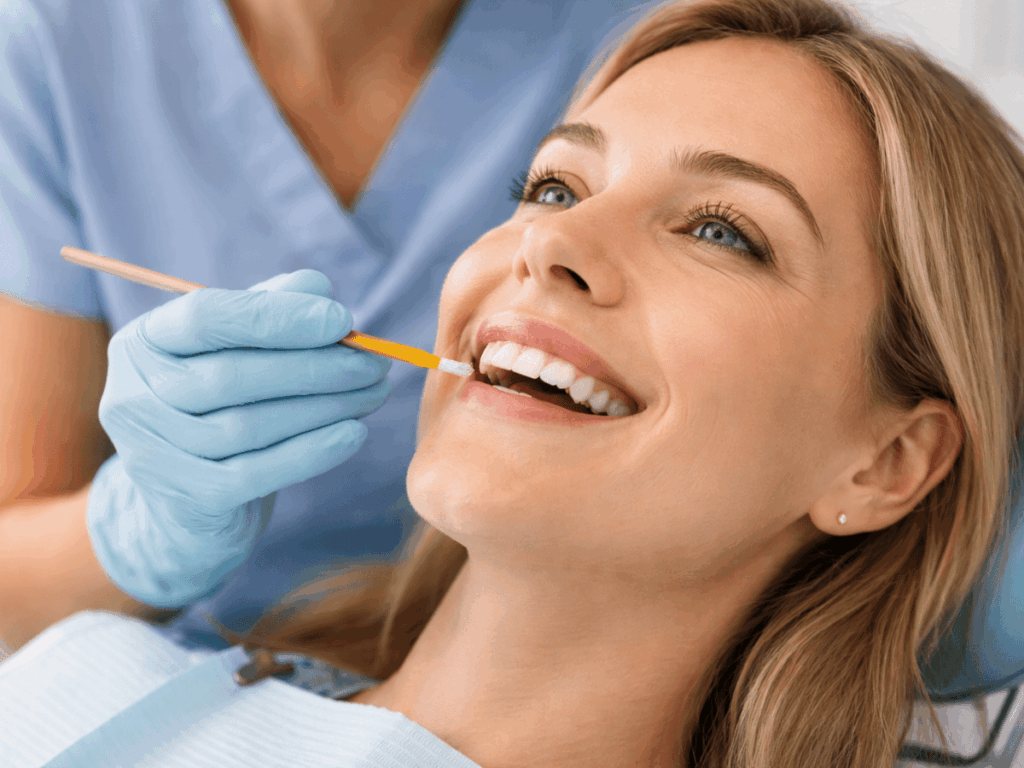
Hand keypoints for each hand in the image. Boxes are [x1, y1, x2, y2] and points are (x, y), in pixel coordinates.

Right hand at [88, 270, 390, 607]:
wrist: (185, 505)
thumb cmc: (220, 407)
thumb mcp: (237, 349)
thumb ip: (271, 309)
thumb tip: (317, 287)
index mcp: (144, 342)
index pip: (205, 317)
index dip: (277, 317)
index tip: (342, 321)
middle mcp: (133, 394)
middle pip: (233, 375)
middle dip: (317, 367)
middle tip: (376, 364)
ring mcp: (150, 452)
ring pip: (248, 425)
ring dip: (325, 407)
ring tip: (374, 394)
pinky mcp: (184, 498)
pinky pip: (256, 473)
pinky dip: (311, 453)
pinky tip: (354, 434)